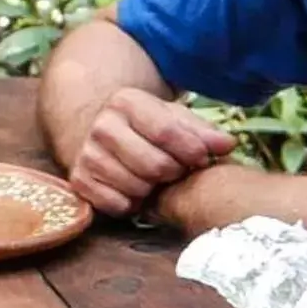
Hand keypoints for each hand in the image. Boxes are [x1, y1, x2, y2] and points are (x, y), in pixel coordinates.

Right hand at [65, 86, 232, 218]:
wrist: (96, 133)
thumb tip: (227, 146)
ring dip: (152, 191)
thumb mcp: (171, 118)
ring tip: (155, 181)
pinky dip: (131, 204)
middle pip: (153, 165)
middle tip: (176, 172)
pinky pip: (116, 205)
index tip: (203, 160)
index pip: (166, 131)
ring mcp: (87, 155)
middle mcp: (103, 126)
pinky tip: (135, 192)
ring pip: (136, 187)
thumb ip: (201, 131)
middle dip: (172, 173)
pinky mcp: (79, 181)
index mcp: (127, 102)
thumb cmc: (144, 127)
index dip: (190, 151)